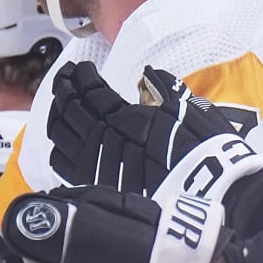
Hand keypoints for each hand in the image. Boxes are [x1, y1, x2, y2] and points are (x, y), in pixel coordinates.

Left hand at [47, 63, 245, 193]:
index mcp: (126, 116)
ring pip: (61, 132)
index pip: (91, 90)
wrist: (205, 193)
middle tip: (65, 77)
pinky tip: (62, 135)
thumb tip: (148, 74)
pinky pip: (62, 161)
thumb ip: (165, 89)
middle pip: (70, 107)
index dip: (81, 76)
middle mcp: (106, 138)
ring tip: (61, 100)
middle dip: (64, 88)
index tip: (79, 68)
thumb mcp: (190, 111)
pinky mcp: (91, 184)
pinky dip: (59, 143)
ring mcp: (95, 162)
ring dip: (57, 112)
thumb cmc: (204, 151)